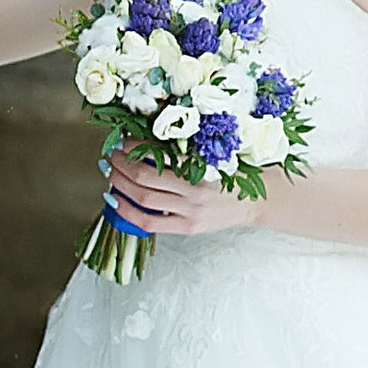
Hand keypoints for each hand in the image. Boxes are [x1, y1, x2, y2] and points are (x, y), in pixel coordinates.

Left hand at [101, 149, 236, 243]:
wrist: (256, 202)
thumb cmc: (233, 175)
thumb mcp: (213, 158)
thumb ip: (185, 154)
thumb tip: (145, 143)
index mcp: (202, 168)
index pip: (159, 155)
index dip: (134, 147)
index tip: (122, 140)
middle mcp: (195, 191)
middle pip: (145, 177)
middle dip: (121, 164)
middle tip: (110, 154)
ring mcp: (190, 212)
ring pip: (143, 198)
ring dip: (120, 184)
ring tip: (110, 174)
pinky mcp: (187, 228)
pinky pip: (149, 222)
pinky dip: (127, 211)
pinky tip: (116, 201)